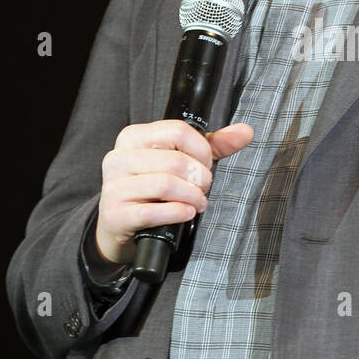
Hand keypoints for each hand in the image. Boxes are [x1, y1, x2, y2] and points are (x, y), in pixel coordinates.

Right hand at [94, 119, 253, 264]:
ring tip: (197, 203)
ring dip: (192, 197)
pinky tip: (185, 213)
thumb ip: (213, 145)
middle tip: (203, 188)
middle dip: (201, 179)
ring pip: (167, 185)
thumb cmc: (152, 190)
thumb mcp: (180, 161)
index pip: (178, 131)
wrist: (120, 226)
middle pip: (176, 161)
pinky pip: (154, 212)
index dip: (202, 151)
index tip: (206, 165)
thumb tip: (245, 132)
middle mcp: (118, 158)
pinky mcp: (116, 214)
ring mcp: (114, 187)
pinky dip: (178, 213)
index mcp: (133, 137)